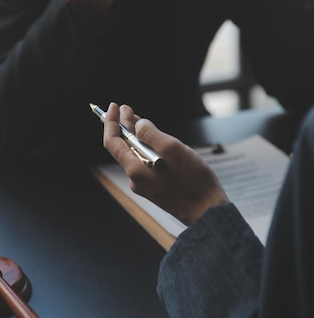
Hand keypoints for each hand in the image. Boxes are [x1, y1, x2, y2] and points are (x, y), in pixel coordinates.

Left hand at [103, 103, 228, 225]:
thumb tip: (139, 125)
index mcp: (135, 169)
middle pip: (122, 148)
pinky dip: (144, 148)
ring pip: (134, 154)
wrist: (206, 211)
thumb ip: (152, 134)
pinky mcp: (154, 187)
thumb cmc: (193, 181)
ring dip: (134, 136)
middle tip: (127, 108)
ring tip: (137, 119)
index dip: (111, 122)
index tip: (115, 106)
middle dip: (123, 126)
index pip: (112, 142)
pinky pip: (144, 163)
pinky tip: (152, 140)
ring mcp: (144, 184)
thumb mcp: (173, 149)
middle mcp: (135, 178)